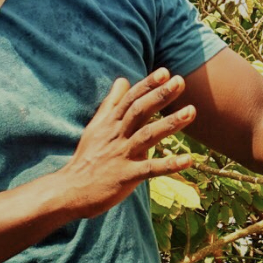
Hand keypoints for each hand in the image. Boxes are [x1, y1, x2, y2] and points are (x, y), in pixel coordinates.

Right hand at [55, 69, 194, 220]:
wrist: (71, 190)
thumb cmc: (88, 157)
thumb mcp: (96, 126)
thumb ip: (112, 103)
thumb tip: (122, 80)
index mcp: (111, 123)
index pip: (130, 99)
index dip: (147, 85)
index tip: (165, 72)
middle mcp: (117, 135)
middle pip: (139, 111)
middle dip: (160, 95)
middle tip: (180, 81)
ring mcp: (121, 155)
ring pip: (147, 135)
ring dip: (170, 123)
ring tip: (191, 111)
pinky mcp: (126, 176)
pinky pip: (150, 169)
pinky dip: (169, 164)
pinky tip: (188, 160)